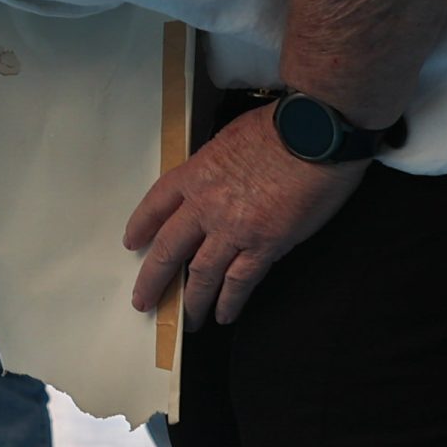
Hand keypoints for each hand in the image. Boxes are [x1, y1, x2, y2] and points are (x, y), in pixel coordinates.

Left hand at [124, 107, 365, 330]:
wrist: (315, 132)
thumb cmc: (281, 126)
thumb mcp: (230, 137)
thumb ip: (218, 162)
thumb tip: (220, 174)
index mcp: (196, 174)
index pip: (157, 204)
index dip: (141, 225)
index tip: (131, 242)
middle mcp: (206, 205)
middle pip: (168, 249)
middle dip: (153, 279)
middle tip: (143, 299)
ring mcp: (233, 229)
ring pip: (202, 274)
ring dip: (193, 301)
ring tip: (188, 320)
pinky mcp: (265, 245)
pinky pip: (241, 281)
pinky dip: (230, 302)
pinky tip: (224, 316)